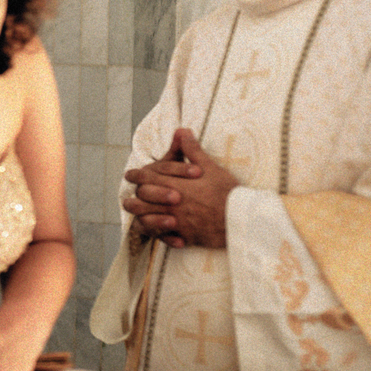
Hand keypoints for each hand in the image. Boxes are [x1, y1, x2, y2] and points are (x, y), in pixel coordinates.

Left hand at [122, 128, 236, 248]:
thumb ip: (192, 151)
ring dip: (141, 218)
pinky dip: (160, 236)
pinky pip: (164, 238)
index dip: (135, 176)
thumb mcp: (211, 167)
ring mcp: (176, 222)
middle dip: (132, 200)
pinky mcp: (185, 237)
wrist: (242, 218)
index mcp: (175, 186)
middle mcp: (170, 204)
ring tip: (140, 217)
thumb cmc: (227, 192)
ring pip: (146, 222)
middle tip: (129, 199)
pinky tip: (161, 233)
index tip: (130, 175)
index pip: (145, 179)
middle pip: (140, 202)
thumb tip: (181, 131)